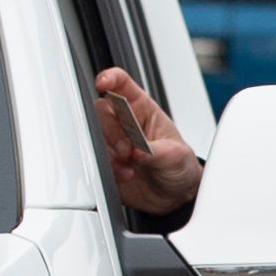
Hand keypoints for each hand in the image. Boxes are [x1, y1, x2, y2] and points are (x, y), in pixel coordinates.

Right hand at [92, 67, 201, 220]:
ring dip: (111, 152)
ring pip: (97, 137)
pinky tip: (126, 175)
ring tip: (130, 165)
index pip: (122, 85)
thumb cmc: (179, 166)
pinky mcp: (108, 163)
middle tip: (128, 150)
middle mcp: (125, 123)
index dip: (110, 79)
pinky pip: (97, 161)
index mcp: (143, 110)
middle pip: (103, 111)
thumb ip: (155, 152)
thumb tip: (137, 151)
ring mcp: (114, 143)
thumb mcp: (175, 156)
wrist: (175, 197)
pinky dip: (110, 169)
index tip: (103, 83)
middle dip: (112, 131)